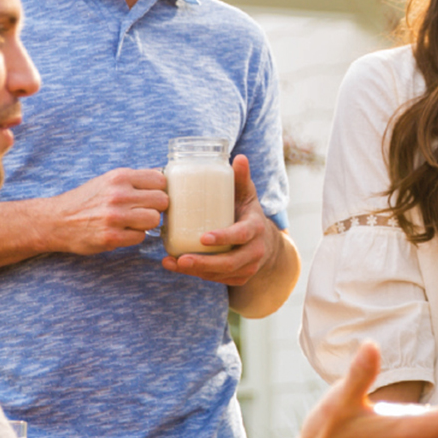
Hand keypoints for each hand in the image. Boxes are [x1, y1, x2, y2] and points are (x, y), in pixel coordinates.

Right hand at [52, 168, 167, 253]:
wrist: (56, 221)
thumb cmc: (86, 200)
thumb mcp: (108, 180)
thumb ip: (135, 179)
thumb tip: (164, 176)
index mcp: (120, 176)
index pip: (161, 180)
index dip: (159, 189)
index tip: (151, 196)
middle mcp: (119, 195)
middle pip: (162, 201)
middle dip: (156, 207)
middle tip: (143, 210)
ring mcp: (115, 217)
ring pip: (154, 219)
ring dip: (146, 223)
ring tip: (132, 222)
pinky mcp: (112, 237)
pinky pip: (141, 237)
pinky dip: (134, 236)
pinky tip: (121, 232)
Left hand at [162, 155, 276, 285]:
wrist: (265, 241)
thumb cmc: (248, 212)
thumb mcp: (247, 195)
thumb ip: (241, 178)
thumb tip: (238, 157)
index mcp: (255, 228)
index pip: (241, 235)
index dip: (223, 237)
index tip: (203, 238)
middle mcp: (254, 251)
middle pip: (229, 262)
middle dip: (204, 263)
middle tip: (181, 259)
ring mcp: (247, 267)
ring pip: (220, 274)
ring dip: (195, 271)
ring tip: (172, 263)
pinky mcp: (238, 278)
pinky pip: (216, 279)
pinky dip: (197, 275)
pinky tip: (176, 266)